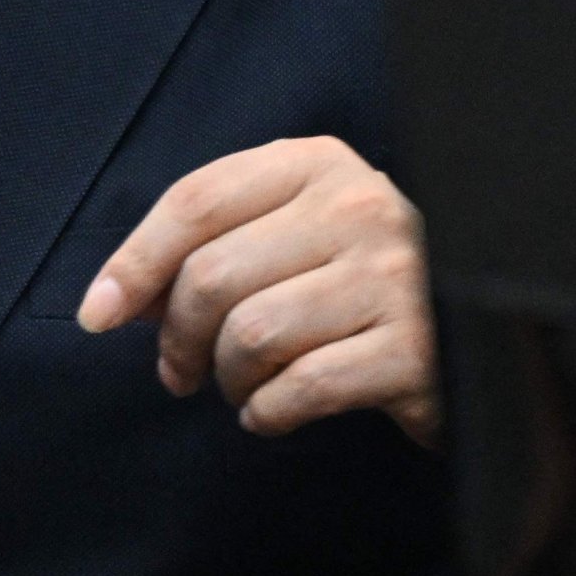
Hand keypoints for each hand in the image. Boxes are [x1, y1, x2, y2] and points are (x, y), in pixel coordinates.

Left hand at [76, 136, 438, 444]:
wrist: (479, 330)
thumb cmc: (357, 282)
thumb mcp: (291, 232)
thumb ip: (213, 245)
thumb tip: (116, 300)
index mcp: (319, 163)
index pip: (196, 201)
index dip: (134, 263)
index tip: (97, 316)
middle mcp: (361, 207)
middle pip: (213, 276)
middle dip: (178, 338)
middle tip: (181, 371)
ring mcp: (395, 277)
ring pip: (251, 336)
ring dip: (227, 379)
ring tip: (242, 387)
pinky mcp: (415, 350)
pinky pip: (298, 390)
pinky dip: (266, 413)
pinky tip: (275, 411)